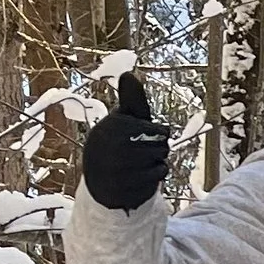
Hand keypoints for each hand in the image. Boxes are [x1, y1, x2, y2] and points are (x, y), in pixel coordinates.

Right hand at [82, 71, 172, 210]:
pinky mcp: (124, 188)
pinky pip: (156, 179)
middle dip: (158, 150)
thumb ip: (132, 100)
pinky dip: (154, 178)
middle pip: (163, 147)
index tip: (144, 136)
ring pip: (160, 162)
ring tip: (140, 163)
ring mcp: (116, 170)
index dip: (158, 134)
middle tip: (143, 152)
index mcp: (111, 127)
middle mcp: (111, 147)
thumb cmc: (117, 143)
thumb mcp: (124, 120)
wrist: (101, 180)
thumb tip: (128, 74)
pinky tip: (140, 177)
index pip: (159, 131)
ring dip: (156, 163)